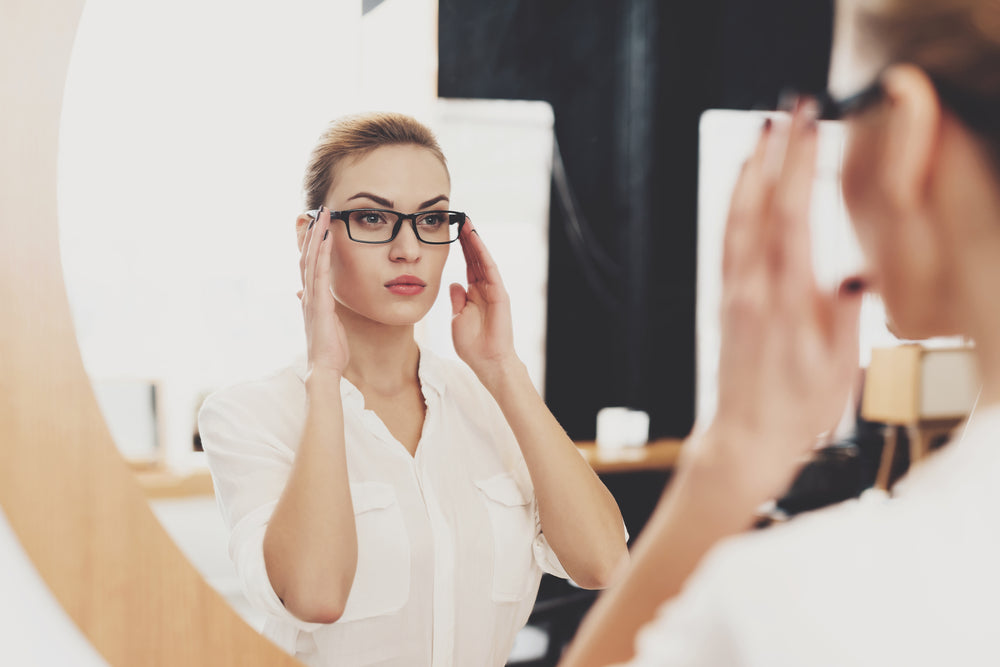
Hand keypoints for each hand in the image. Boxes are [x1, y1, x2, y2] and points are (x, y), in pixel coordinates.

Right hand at [298, 207, 348, 377]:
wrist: (323, 368)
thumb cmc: (328, 349)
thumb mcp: (324, 323)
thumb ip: (316, 307)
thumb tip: (303, 295)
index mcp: (311, 298)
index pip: (310, 266)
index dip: (312, 245)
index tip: (318, 227)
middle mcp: (308, 294)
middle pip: (308, 257)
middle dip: (313, 234)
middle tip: (319, 212)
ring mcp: (312, 298)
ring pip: (312, 260)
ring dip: (316, 237)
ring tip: (321, 217)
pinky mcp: (319, 303)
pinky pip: (320, 273)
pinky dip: (322, 254)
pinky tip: (326, 239)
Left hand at [449, 221, 518, 383]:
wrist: (488, 362)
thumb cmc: (473, 345)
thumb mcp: (457, 319)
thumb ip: (457, 301)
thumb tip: (453, 284)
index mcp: (474, 293)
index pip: (468, 265)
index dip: (461, 248)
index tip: (453, 231)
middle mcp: (485, 288)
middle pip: (476, 258)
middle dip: (468, 239)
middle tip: (460, 218)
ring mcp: (493, 290)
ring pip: (483, 260)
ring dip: (475, 242)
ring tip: (467, 223)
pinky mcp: (499, 295)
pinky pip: (490, 270)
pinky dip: (483, 255)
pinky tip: (476, 241)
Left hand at [704, 100, 864, 496]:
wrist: (746, 440)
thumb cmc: (796, 411)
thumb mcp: (835, 371)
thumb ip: (842, 319)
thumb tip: (855, 277)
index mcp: (784, 301)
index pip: (791, 218)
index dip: (798, 167)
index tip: (808, 127)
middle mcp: (753, 289)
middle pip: (763, 206)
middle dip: (777, 153)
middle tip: (789, 108)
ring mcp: (735, 292)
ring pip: (737, 219)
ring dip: (750, 172)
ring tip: (762, 133)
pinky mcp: (727, 300)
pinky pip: (726, 242)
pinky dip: (733, 207)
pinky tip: (742, 188)